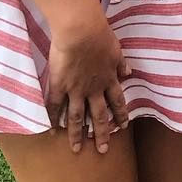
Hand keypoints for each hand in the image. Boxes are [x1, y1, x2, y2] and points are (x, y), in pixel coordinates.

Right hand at [46, 13, 130, 153]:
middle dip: (101, 134)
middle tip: (102, 150)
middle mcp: (94, 89)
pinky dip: (53, 120)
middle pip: (99, 116)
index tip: (121, 127)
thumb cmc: (100, 35)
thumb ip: (121, 63)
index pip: (117, 102)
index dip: (120, 115)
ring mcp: (76, 89)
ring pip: (77, 117)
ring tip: (76, 149)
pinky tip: (52, 132)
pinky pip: (55, 106)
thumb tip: (128, 73)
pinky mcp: (59, 85)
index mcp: (109, 79)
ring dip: (77, 134)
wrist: (81, 31)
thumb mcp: (116, 49)